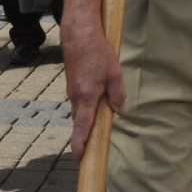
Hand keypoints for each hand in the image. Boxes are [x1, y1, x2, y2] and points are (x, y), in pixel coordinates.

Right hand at [62, 23, 125, 159]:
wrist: (78, 34)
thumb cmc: (97, 52)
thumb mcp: (114, 72)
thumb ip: (118, 93)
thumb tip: (120, 111)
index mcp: (86, 96)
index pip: (82, 125)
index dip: (80, 142)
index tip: (79, 156)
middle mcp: (76, 96)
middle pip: (81, 120)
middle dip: (85, 133)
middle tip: (91, 146)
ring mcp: (72, 90)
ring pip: (80, 109)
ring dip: (87, 116)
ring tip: (97, 118)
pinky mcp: (72, 83)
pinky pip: (79, 100)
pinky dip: (85, 104)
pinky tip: (96, 95)